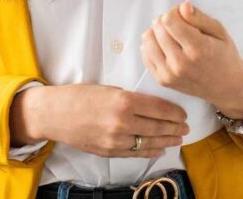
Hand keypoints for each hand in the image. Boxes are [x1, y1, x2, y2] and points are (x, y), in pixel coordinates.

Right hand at [11, 83, 188, 157]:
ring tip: (178, 139)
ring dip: (167, 141)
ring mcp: (115, 140)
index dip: (174, 112)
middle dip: (175, 128)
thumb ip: (131, 98)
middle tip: (186, 127)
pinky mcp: (109, 151)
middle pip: (158, 127)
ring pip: (149, 143)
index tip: (184, 113)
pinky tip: (159, 149)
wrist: (55, 114)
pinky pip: (135, 153)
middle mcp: (122, 122)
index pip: (159, 108)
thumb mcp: (110, 89)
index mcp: (124, 101)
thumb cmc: (80, 96)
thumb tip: (154, 106)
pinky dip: (150, 151)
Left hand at [140, 3, 242, 118]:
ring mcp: (170, 74)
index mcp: (198, 48)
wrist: (226, 87)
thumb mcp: (219, 31)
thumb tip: (182, 7)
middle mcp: (181, 63)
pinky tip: (164, 45)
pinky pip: (145, 55)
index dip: (174, 12)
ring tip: (170, 34)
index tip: (183, 15)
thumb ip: (199, 17)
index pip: (169, 20)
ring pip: (148, 41)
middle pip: (158, 28)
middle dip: (165, 20)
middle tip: (178, 25)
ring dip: (156, 32)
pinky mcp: (163, 80)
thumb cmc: (224, 56)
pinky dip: (152, 46)